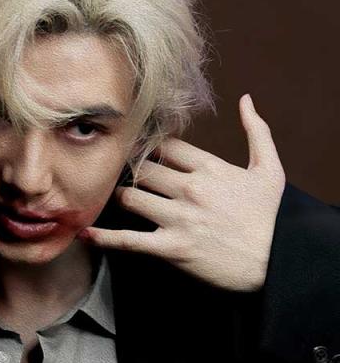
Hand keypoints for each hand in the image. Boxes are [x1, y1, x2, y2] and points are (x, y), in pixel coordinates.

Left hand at [77, 94, 285, 291]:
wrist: (276, 263)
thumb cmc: (269, 217)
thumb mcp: (269, 169)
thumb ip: (257, 131)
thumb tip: (246, 99)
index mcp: (209, 167)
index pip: (163, 146)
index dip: (147, 146)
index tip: (137, 149)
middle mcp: (190, 189)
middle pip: (142, 169)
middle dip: (129, 170)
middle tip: (118, 172)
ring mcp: (178, 218)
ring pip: (130, 197)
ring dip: (120, 197)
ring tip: (116, 197)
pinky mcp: (171, 247)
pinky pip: (129, 240)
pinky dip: (105, 237)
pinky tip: (86, 233)